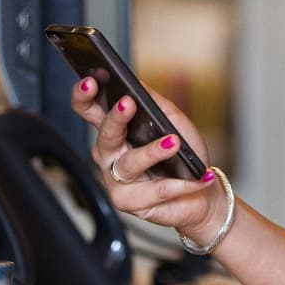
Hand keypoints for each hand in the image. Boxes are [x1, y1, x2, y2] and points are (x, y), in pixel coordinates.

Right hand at [69, 77, 222, 238]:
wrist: (201, 194)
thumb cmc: (183, 156)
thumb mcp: (173, 121)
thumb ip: (154, 102)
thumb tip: (137, 85)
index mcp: (115, 131)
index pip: (90, 110)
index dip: (84, 97)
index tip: (90, 82)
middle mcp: (110, 155)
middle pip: (104, 134)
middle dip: (115, 118)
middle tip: (127, 104)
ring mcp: (115, 180)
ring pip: (129, 163)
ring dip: (152, 152)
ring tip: (173, 143)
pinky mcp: (127, 202)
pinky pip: (152, 190)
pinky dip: (176, 184)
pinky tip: (192, 178)